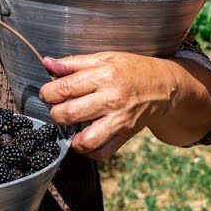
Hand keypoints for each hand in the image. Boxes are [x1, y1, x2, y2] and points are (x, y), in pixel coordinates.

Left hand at [39, 52, 181, 159]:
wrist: (163, 86)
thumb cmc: (131, 69)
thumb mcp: (105, 58)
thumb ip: (74, 63)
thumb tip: (48, 63)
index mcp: (104, 75)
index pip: (63, 89)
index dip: (48, 93)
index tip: (48, 94)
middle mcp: (112, 99)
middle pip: (68, 114)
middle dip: (55, 113)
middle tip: (59, 108)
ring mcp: (119, 120)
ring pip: (85, 140)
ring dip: (70, 136)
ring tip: (71, 127)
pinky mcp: (125, 134)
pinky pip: (102, 152)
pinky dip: (89, 151)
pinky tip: (85, 138)